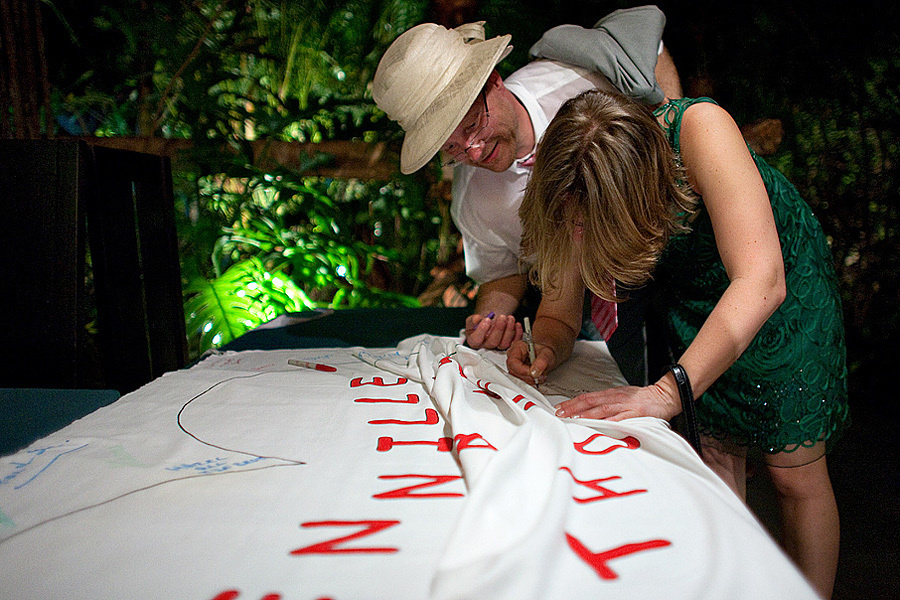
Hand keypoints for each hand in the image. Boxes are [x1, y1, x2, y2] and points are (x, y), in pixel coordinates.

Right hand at [465, 313, 521, 349]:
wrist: (489, 323)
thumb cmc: (480, 323)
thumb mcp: (473, 319)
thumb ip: (473, 320)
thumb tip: (477, 319)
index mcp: (474, 341)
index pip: (476, 340)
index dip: (482, 330)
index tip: (487, 320)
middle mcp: (486, 346)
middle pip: (492, 342)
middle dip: (499, 328)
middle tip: (502, 317)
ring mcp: (497, 347)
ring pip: (504, 343)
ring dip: (509, 330)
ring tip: (510, 318)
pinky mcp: (508, 346)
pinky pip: (514, 342)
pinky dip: (518, 333)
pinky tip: (517, 324)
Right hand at [506, 339, 554, 385]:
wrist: (548, 350)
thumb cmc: (546, 348)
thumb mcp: (547, 352)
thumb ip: (542, 361)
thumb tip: (534, 372)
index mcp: (518, 347)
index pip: (513, 362)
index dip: (522, 370)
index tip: (532, 373)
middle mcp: (514, 356)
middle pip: (514, 371)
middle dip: (528, 376)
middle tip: (539, 375)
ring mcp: (515, 365)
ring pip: (518, 377)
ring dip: (530, 380)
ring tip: (541, 375)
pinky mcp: (519, 372)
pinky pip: (522, 380)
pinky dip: (532, 381)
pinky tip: (539, 376)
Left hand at [554, 384, 680, 421]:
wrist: (664, 396)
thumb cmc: (642, 399)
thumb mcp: (621, 398)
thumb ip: (606, 405)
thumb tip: (588, 412)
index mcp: (611, 394)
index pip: (587, 397)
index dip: (572, 402)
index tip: (560, 408)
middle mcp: (616, 397)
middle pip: (591, 401)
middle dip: (574, 407)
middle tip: (561, 413)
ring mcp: (626, 404)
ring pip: (603, 408)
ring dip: (588, 413)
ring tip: (575, 418)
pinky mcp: (636, 412)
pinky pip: (622, 417)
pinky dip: (611, 420)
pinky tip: (602, 424)